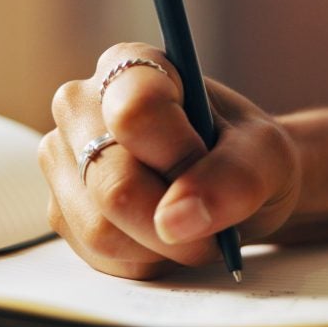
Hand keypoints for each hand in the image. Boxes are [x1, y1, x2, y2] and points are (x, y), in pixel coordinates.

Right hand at [38, 43, 299, 278]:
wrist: (233, 187)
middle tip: (213, 218)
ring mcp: (62, 161)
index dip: (178, 156)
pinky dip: (144, 259)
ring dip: (162, 245)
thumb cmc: (245, 156)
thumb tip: (174, 220)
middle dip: (174, 218)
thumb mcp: (267, 155)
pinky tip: (161, 235)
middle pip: (113, 183)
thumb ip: (235, 177)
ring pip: (102, 229)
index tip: (208, 166)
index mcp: (129, 67)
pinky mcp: (60, 210)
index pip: (134, 112)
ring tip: (188, 222)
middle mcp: (80, 107)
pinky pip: (98, 256)